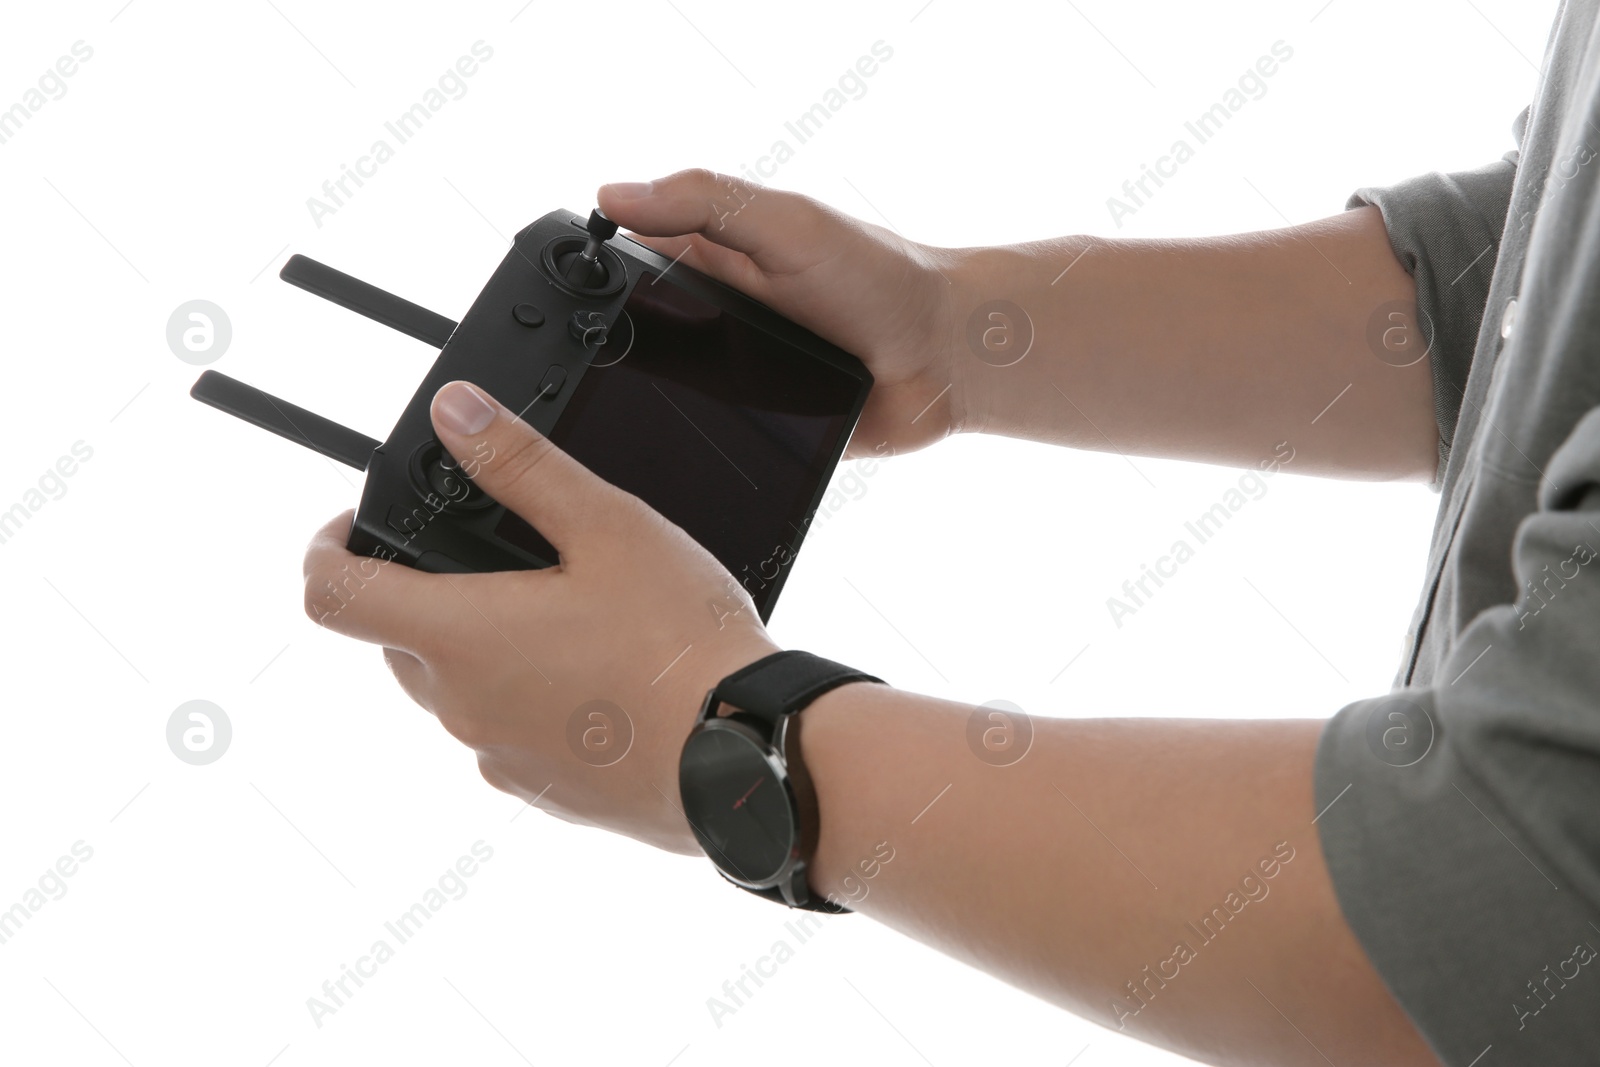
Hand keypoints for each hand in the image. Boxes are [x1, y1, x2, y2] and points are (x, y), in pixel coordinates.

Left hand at [302, 381, 778, 854]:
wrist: (746, 755)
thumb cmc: (682, 645)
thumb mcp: (607, 527)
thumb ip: (521, 466)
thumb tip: (454, 413)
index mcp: (461, 637)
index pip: (334, 597)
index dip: (326, 551)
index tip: (353, 528)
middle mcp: (463, 708)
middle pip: (399, 642)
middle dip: (426, 595)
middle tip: (497, 560)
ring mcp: (500, 756)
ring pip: (457, 690)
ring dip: (482, 650)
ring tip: (566, 616)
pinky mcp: (544, 791)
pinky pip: (506, 734)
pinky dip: (529, 699)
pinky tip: (600, 677)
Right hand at [598, 168, 966, 456]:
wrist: (945, 360)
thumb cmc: (881, 278)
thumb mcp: (789, 224)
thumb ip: (706, 202)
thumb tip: (613, 193)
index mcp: (712, 258)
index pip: (626, 260)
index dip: (590, 271)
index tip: (560, 289)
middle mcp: (713, 317)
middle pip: (631, 335)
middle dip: (607, 351)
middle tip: (586, 369)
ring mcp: (730, 376)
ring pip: (658, 396)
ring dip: (642, 405)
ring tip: (614, 419)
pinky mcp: (752, 428)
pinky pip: (702, 444)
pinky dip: (684, 447)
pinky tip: (664, 456)